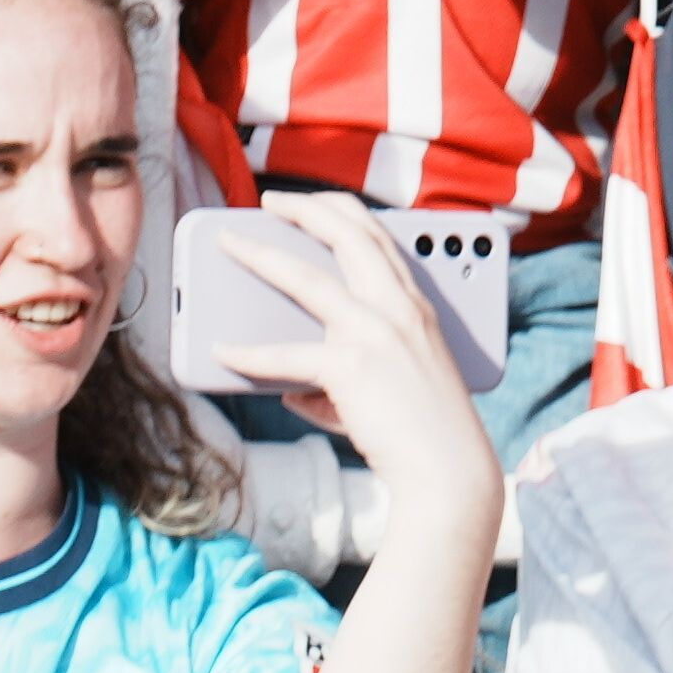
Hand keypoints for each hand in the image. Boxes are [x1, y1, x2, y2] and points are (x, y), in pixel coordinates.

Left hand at [174, 192, 500, 500]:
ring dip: (258, 255)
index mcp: (417, 306)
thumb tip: (292, 390)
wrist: (450, 472)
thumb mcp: (403, 380)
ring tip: (228, 244)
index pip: (379, 236)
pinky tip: (222, 352)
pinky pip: (284, 354)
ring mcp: (376, 333)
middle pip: (345, 235)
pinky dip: (248, 354)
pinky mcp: (350, 366)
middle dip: (303, 209)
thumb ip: (353, 371)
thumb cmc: (428, 432)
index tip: (310, 201)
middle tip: (268, 200)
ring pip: (304, 278)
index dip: (340, 209)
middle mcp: (400, 308)